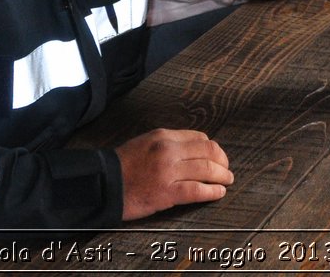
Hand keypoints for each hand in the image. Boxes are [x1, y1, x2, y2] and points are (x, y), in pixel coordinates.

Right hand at [116, 128, 232, 220]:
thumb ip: (168, 144)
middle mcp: (169, 150)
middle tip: (227, 169)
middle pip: (208, 151)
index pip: (199, 138)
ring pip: (207, 170)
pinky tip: (218, 193)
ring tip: (227, 181)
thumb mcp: (145, 143)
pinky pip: (197, 190)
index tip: (217, 156)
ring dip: (222, 176)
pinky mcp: (167, 192)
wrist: (103, 184)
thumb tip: (192, 151)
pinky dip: (212, 191)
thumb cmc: (122, 165)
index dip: (213, 148)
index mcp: (163, 136)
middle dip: (223, 161)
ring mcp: (169, 171)